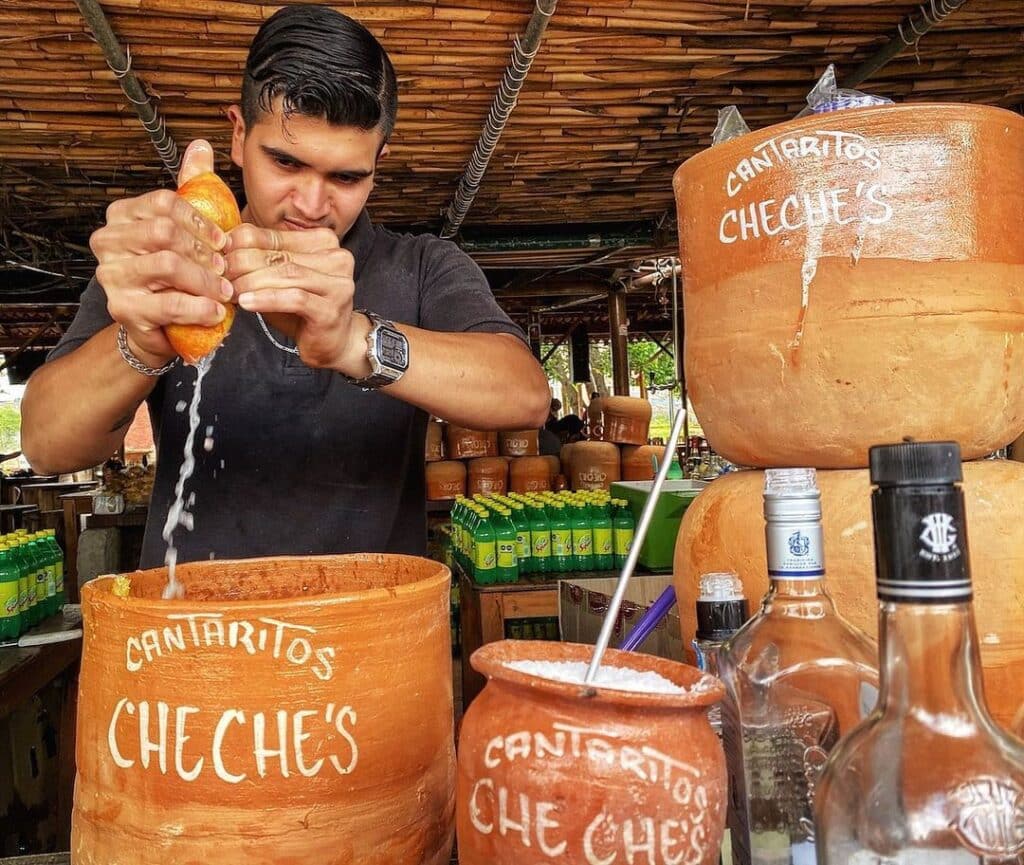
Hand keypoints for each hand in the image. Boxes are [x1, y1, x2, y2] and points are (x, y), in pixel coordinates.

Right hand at [89, 139, 232, 364]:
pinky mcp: (123, 308)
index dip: (200, 221)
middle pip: (165, 232)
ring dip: (206, 280)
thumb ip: (193, 186)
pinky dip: (200, 307)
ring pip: (167, 265)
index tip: (222, 240)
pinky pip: (169, 303)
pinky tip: (215, 310)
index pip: (164, 203)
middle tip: (226, 268)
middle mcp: (108, 241)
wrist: (158, 325)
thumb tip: (202, 146)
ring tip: (225, 291)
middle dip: (204, 252)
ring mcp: (111, 275)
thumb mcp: (186, 227)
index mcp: (122, 215)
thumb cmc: (175, 274)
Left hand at [225, 226, 369, 372]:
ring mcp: (338, 283)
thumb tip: (221, 246)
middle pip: (278, 254)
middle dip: (242, 264)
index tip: (216, 256)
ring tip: (230, 291)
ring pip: (286, 274)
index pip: (272, 234)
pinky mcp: (332, 309)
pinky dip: (267, 299)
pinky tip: (247, 303)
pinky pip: (295, 298)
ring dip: (251, 282)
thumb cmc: (303, 311)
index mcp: (322, 241)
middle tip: (219, 277)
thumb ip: (261, 259)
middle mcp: (337, 257)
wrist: (335, 343)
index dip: (239, 243)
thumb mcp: (279, 278)